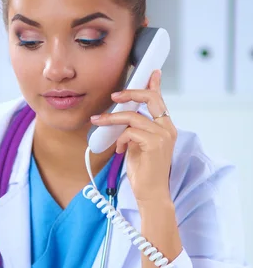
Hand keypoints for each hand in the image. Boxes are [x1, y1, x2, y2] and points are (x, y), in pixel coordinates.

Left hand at [90, 70, 177, 205]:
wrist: (150, 194)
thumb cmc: (144, 173)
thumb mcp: (138, 146)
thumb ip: (136, 131)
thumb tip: (124, 120)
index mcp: (166, 128)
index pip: (159, 100)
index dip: (154, 85)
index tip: (150, 73)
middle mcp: (168, 129)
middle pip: (150, 99)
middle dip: (130, 93)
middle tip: (113, 96)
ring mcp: (163, 135)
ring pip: (133, 116)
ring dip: (112, 119)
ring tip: (99, 122)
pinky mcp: (154, 143)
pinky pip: (130, 131)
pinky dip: (120, 138)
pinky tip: (118, 150)